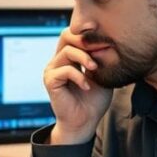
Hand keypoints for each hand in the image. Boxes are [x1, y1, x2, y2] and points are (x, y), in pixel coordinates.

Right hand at [44, 29, 111, 144]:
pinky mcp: (50, 81)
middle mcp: (58, 61)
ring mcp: (52, 70)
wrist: (85, 122)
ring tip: (95, 68)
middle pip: (66, 35)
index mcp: (69, 57)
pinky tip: (87, 87)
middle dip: (84, 40)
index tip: (105, 39)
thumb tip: (106, 41)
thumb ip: (100, 58)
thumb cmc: (94, 100)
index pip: (74, 34)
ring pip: (67, 51)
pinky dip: (79, 76)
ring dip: (85, 58)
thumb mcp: (101, 75)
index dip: (88, 34)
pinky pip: (65, 70)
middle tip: (100, 47)